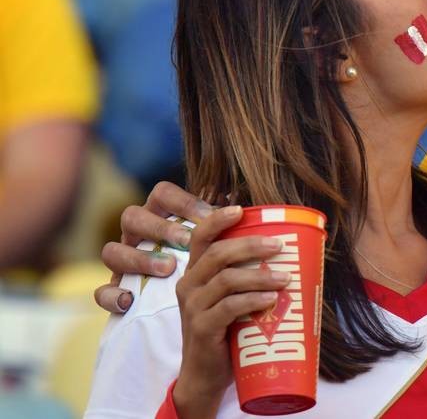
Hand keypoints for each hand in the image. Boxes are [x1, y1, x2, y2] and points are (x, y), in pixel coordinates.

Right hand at [94, 182, 214, 312]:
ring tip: (167, 268)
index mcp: (162, 217)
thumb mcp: (214, 247)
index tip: (209, 214)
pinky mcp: (115, 293)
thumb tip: (246, 210)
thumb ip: (224, 231)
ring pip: (112, 251)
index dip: (183, 200)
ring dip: (139, 258)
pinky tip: (130, 302)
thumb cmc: (208, 270)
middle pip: (132, 216)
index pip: (163, 194)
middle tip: (186, 240)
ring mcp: (123, 264)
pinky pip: (101, 292)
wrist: (192, 312)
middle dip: (159, 227)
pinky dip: (112, 296)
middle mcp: (138, 236)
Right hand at [172, 206, 288, 417]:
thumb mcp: (232, 298)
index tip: (242, 208)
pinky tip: (272, 298)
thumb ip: (249, 278)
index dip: (218, 219)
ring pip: (226, 279)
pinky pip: (228, 307)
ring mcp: (193, 307)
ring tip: (287, 277)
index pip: (201, 236)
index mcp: (196, 272)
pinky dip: (253, 300)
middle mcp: (189, 285)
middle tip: (280, 246)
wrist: (206, 375)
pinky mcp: (202, 329)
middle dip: (251, 245)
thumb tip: (295, 256)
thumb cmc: (228, 330)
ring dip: (260, 275)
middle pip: (218, 253)